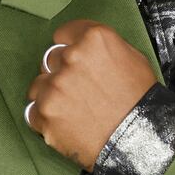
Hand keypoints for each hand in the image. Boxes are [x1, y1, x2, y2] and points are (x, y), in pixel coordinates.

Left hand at [25, 20, 157, 171]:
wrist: (139, 141)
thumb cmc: (141, 103)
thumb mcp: (133, 59)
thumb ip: (104, 48)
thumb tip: (87, 48)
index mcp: (94, 39)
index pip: (64, 34)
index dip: (70, 48)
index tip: (73, 60)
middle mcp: (71, 58)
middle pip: (50, 59)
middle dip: (62, 73)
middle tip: (80, 90)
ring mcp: (55, 86)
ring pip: (38, 85)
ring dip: (51, 95)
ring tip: (73, 110)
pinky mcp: (45, 112)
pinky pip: (33, 111)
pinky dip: (47, 118)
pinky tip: (67, 123)